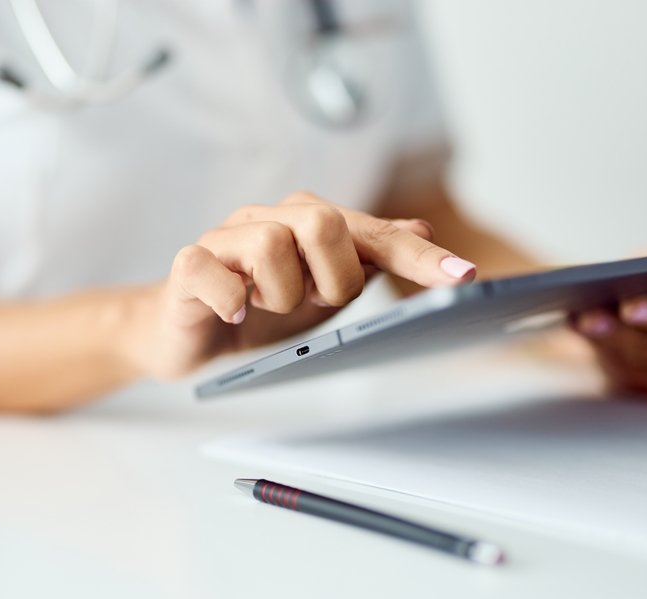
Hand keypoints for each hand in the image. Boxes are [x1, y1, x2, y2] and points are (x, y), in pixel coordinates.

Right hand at [136, 191, 476, 378]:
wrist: (184, 331)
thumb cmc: (258, 312)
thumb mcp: (323, 295)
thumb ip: (367, 261)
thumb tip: (422, 231)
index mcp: (307, 223)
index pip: (373, 233)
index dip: (417, 256)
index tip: (462, 278)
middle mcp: (268, 219)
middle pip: (323, 222)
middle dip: (333, 277)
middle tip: (316, 302)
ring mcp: (226, 239)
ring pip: (271, 244)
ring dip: (281, 296)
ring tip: (265, 309)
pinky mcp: (189, 265)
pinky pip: (214, 270)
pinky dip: (231, 299)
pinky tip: (234, 312)